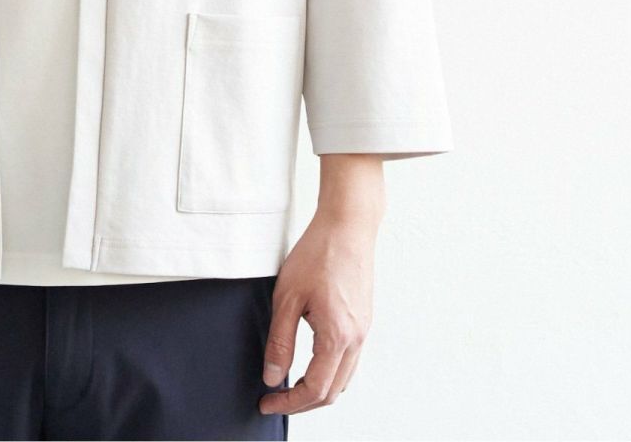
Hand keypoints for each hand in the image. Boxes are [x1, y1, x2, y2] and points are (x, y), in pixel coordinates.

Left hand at [258, 208, 377, 415]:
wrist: (348, 226)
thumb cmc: (317, 254)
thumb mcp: (287, 297)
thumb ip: (280, 340)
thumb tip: (272, 377)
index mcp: (337, 337)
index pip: (315, 390)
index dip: (288, 403)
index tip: (266, 403)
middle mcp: (356, 339)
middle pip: (332, 392)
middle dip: (302, 402)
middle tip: (274, 399)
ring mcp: (364, 331)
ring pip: (343, 379)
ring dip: (318, 389)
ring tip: (289, 385)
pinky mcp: (364, 320)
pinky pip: (349, 360)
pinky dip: (330, 372)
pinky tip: (311, 362)